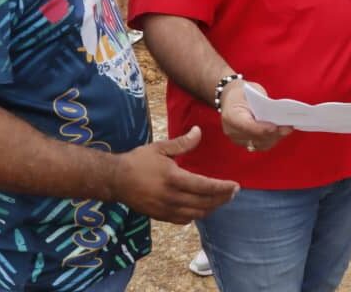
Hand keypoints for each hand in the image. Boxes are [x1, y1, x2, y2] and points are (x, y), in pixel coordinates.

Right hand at [112, 126, 239, 223]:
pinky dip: (197, 214)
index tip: (236, 185)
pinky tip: (203, 207)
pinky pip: (184, 220)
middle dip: (222, 198)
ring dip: (212, 207)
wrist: (115, 180)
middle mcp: (171, 197)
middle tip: (234, 192)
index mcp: (173, 179)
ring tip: (223, 199)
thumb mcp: (160, 147)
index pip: (205, 186)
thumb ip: (183, 142)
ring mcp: (165, 210)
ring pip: (196, 213)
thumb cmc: (138, 161)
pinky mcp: (160, 216)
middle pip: (204, 202)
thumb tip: (199, 131)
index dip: (223, 188)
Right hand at [219, 80, 292, 151]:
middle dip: (273, 134)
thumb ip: (263, 104)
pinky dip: (271, 139)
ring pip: (259, 144)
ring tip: (287, 130)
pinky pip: (260, 145)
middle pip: (255, 137)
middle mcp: (231, 131)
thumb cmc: (243, 92)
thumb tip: (278, 115)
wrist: (231, 97)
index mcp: (230, 115)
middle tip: (288, 128)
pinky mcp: (244, 143)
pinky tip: (281, 133)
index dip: (261, 129)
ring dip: (275, 138)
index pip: (247, 126)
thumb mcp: (252, 91)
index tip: (275, 127)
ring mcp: (237, 139)